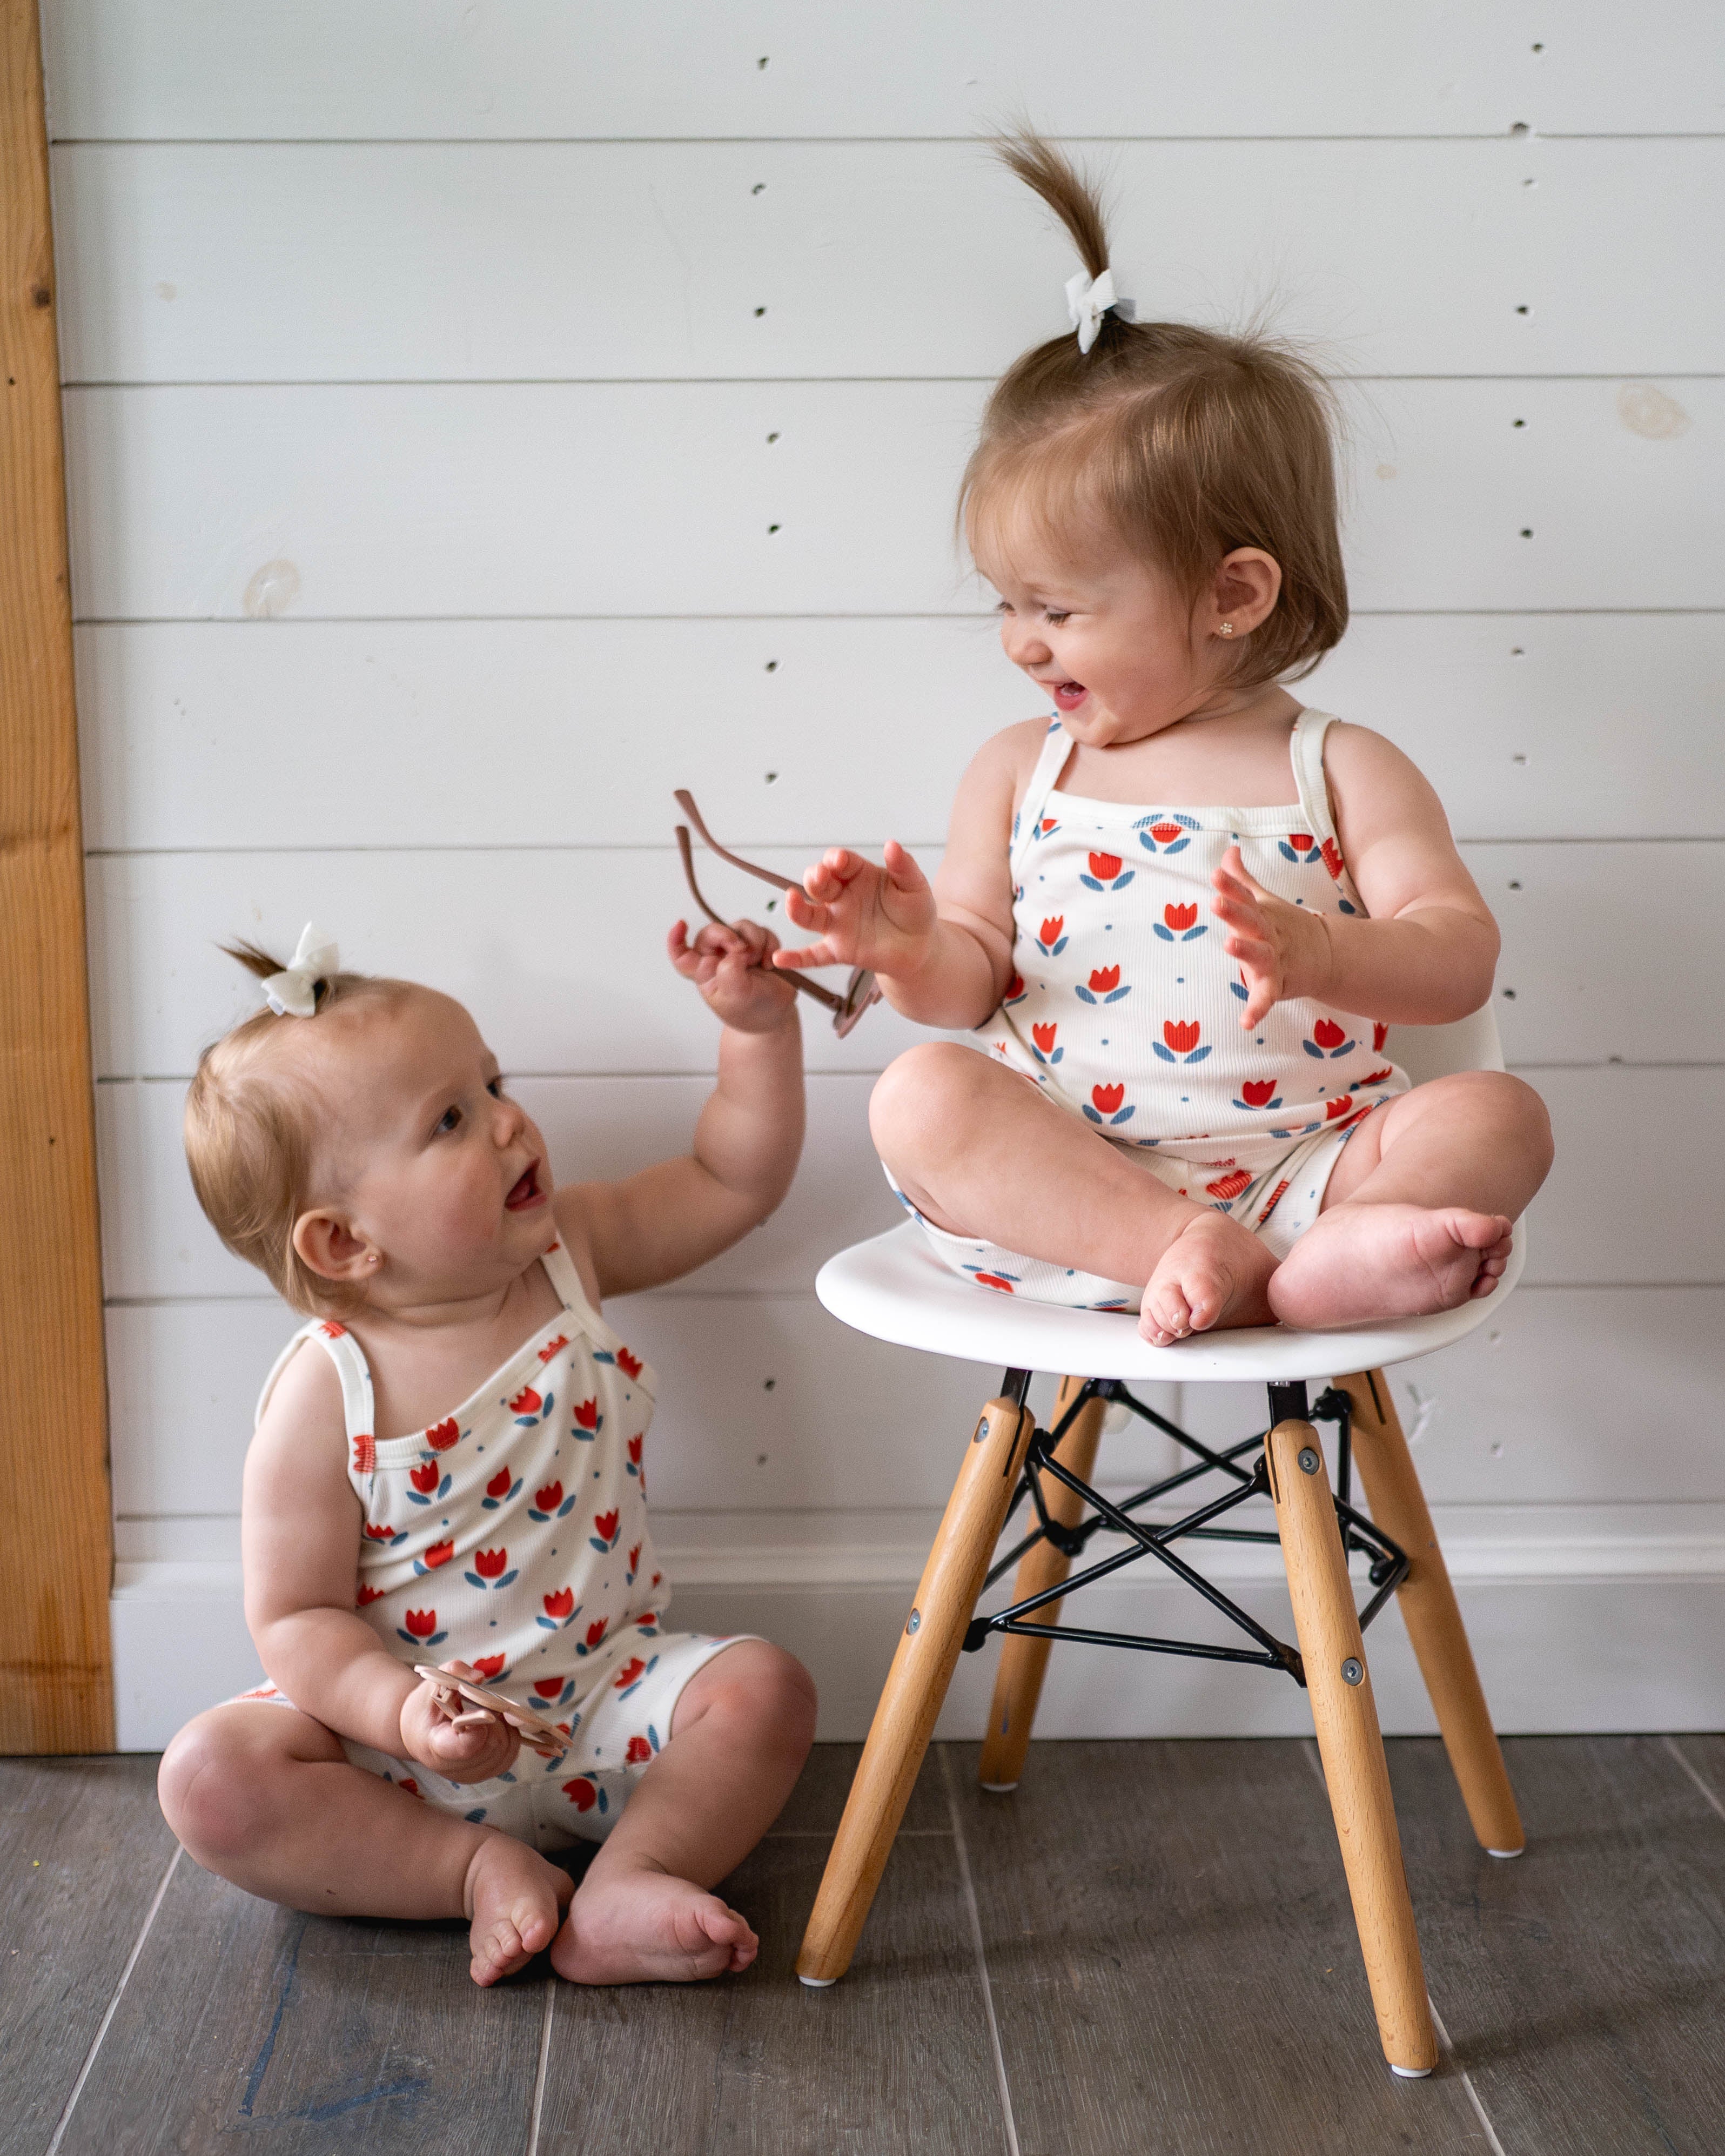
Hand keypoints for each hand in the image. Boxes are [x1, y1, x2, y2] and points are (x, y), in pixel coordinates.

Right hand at [399, 1661, 521, 1783]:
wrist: (419, 1735)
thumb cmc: (426, 1708)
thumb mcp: (432, 1684)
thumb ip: (454, 1672)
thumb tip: (479, 1677)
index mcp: (437, 1745)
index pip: (465, 1745)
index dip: (480, 1726)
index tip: (487, 1711)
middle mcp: (453, 1767)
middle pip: (492, 1744)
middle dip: (496, 1720)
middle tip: (486, 1706)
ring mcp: (470, 1775)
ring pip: (506, 1750)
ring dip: (505, 1727)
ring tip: (489, 1716)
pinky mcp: (483, 1774)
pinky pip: (509, 1756)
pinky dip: (510, 1737)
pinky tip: (496, 1727)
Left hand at [667, 917, 797, 1033]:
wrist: (777, 1015)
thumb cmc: (751, 1012)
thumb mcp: (736, 998)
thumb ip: (730, 975)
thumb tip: (733, 954)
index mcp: (705, 974)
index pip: (682, 956)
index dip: (676, 939)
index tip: (680, 924)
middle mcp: (718, 959)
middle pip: (713, 932)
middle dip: (729, 936)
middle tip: (743, 950)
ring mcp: (738, 951)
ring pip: (740, 927)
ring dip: (754, 940)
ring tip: (759, 961)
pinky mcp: (757, 946)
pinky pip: (761, 931)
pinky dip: (769, 943)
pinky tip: (769, 962)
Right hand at [774, 841, 937, 982]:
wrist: (920, 947)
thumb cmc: (914, 911)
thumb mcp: (914, 886)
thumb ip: (903, 866)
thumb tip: (892, 845)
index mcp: (858, 876)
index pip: (840, 863)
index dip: (836, 860)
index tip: (839, 860)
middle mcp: (841, 897)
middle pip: (818, 884)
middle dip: (815, 878)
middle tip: (819, 876)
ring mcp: (837, 924)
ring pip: (809, 915)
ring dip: (797, 909)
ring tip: (791, 901)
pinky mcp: (838, 950)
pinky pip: (813, 955)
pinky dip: (796, 959)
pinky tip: (780, 959)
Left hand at [1210, 845, 1333, 1028]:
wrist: (1326, 955)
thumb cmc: (1282, 927)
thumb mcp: (1262, 902)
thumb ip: (1241, 880)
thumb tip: (1228, 851)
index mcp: (1261, 913)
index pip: (1244, 896)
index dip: (1229, 885)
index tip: (1215, 874)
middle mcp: (1268, 934)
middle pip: (1250, 921)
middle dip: (1234, 912)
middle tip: (1216, 902)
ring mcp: (1275, 959)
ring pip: (1259, 956)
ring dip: (1245, 951)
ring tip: (1228, 944)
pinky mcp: (1278, 985)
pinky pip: (1266, 998)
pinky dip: (1257, 1010)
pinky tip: (1245, 1022)